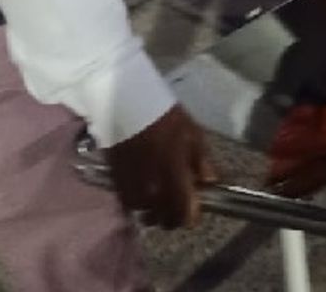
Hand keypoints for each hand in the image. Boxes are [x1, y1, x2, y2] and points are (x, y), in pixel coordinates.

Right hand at [105, 105, 214, 228]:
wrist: (128, 104)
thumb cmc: (166, 118)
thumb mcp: (194, 135)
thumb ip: (202, 163)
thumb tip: (209, 183)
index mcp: (175, 179)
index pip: (185, 216)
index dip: (191, 216)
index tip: (193, 207)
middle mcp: (153, 191)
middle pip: (165, 221)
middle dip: (173, 216)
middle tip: (176, 203)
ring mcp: (133, 189)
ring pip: (146, 215)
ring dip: (154, 210)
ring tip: (158, 196)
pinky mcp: (117, 183)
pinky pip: (130, 204)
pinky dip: (138, 202)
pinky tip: (143, 189)